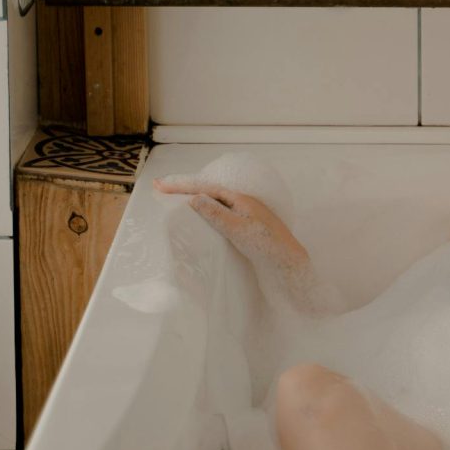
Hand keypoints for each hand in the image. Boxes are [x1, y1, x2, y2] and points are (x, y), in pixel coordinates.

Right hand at [154, 175, 345, 315]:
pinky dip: (206, 212)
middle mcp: (244, 204)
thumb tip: (195, 198)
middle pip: (209, 191)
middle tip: (161, 188)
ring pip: (215, 202)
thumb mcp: (237, 229)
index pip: (206, 187)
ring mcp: (246, 216)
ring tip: (174, 199)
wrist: (290, 264)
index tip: (159, 185)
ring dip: (194, 199)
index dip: (182, 185)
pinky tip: (200, 218)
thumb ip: (216, 213)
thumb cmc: (267, 246)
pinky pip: (221, 214)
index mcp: (241, 199)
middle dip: (185, 189)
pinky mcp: (248, 229)